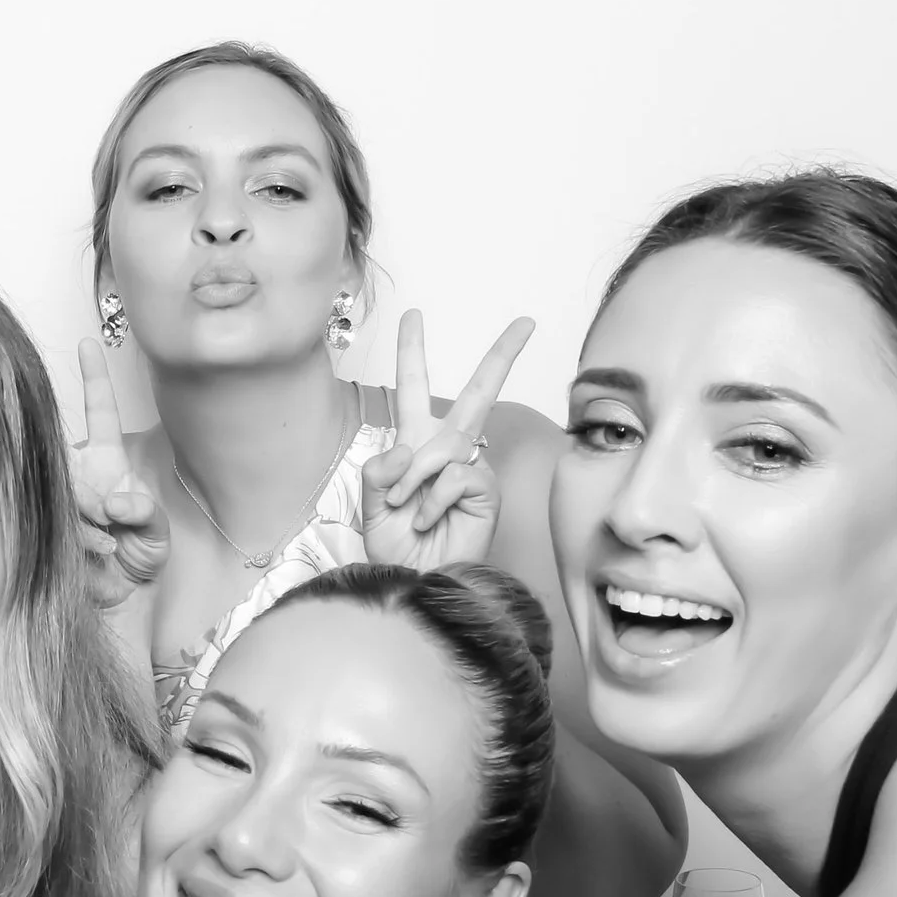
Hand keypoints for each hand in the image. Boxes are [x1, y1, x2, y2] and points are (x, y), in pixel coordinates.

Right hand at [73, 339, 168, 610]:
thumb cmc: (140, 561)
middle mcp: (79, 474)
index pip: (99, 412)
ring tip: (111, 546)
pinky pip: (55, 521)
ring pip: (61, 490)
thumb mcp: (156, 533)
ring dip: (86, 519)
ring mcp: (59, 497)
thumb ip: (144, 512)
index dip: (94, 378)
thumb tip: (115, 499)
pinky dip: (81, 539)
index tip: (88, 344)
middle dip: (89, 489)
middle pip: (71, 456)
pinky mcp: (45, 526)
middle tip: (111, 515)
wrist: (121, 605)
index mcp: (107, 462)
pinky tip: (99, 554)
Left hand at [360, 312, 533, 570]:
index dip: (412, 351)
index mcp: (414, 445)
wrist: (415, 582)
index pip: (412, 389)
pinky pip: (456, 474)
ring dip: (414, 480)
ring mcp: (471, 468)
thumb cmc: (396, 546)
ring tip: (406, 511)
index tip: (414, 315)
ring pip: (443, 446)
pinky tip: (429, 519)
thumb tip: (409, 449)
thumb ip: (380, 467)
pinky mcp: (486, 489)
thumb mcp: (371, 501)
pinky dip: (433, 498)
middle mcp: (447, 450)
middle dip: (502, 355)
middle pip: (476, 394)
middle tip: (525, 321)